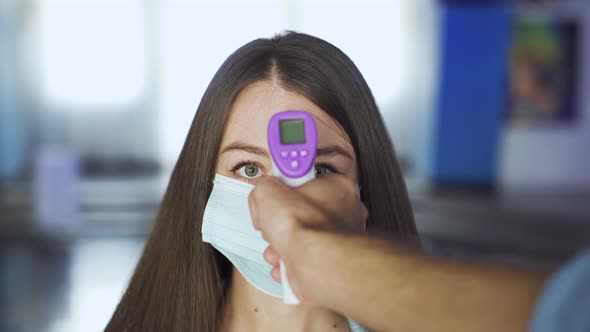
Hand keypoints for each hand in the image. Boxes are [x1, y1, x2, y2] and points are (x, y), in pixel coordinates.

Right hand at [248, 174, 367, 302]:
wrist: (317, 266)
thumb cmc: (305, 230)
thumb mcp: (268, 192)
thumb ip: (264, 186)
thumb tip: (263, 190)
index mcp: (336, 187)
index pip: (307, 180)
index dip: (285, 188)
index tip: (276, 188)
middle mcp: (345, 213)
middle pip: (302, 214)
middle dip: (280, 225)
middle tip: (273, 225)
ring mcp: (340, 241)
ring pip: (303, 240)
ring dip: (281, 247)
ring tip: (275, 250)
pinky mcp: (334, 265)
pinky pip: (306, 261)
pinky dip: (290, 265)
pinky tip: (283, 265)